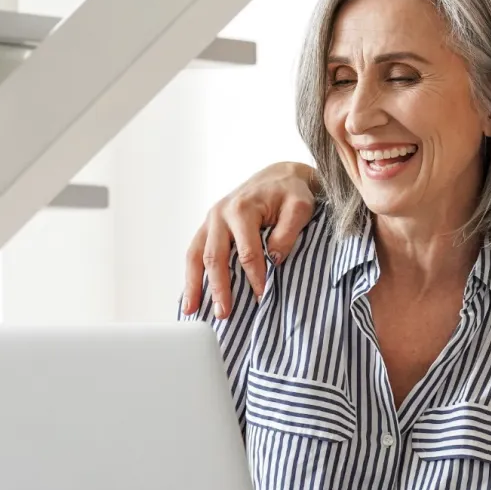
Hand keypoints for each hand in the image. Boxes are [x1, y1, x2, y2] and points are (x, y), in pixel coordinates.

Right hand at [180, 161, 318, 317]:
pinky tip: (190, 295)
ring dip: (193, 284)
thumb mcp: (300, 207)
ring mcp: (210, 220)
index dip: (254, 276)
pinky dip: (190, 274)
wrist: (279, 176)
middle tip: (224, 313)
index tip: (262, 296)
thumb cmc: (290, 192)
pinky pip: (194, 252)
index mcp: (242, 208)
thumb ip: (288, 232)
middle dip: (219, 287)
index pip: (247, 251)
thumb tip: (274, 259)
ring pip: (196, 255)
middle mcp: (220, 214)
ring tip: (191, 310)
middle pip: (215, 256)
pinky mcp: (208, 227)